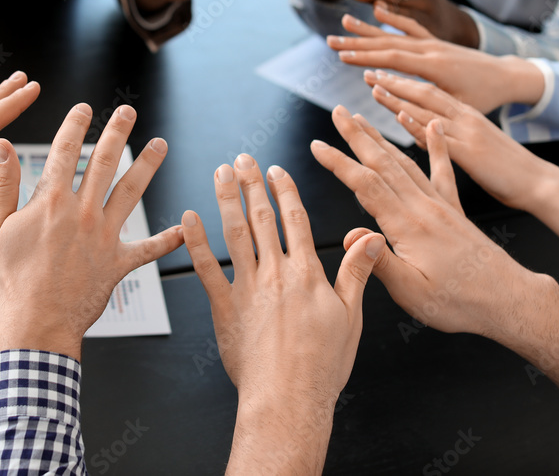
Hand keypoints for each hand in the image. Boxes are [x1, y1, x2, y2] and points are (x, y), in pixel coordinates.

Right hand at [0, 104, 183, 359]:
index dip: (75, 125)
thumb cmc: (9, 282)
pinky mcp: (118, 263)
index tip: (84, 108)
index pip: (64, 152)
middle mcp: (83, 213)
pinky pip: (148, 250)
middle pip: (104, 162)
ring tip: (160, 144)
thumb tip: (0, 145)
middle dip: (117, 132)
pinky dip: (167, 240)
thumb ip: (0, 185)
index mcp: (51, 202)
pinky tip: (184, 229)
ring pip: (131, 192)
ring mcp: (104, 237)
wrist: (35, 326)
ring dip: (147, 165)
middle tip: (128, 111)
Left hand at [181, 155, 379, 474]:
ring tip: (221, 173)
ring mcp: (247, 289)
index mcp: (307, 274)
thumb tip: (370, 237)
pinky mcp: (224, 307)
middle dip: (252, 185)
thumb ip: (357, 271)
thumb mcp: (351, 316)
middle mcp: (276, 274)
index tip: (276, 171)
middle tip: (243, 159)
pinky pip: (206, 268)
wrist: (288, 399)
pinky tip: (188, 219)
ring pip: (235, 234)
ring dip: (226, 200)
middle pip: (263, 218)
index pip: (295, 220)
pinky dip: (196, 241)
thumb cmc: (321, 366)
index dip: (285, 191)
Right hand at [310, 106, 540, 339]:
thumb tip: (351, 237)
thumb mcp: (411, 292)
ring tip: (365, 118)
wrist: (509, 300)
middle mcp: (424, 207)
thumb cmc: (459, 303)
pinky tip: (432, 126)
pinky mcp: (455, 210)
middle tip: (338, 112)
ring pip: (406, 162)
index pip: (366, 185)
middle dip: (357, 135)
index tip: (316, 145)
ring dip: (382, 137)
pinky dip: (437, 146)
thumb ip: (378, 262)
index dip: (338, 163)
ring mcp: (441, 205)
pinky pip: (443, 171)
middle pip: (383, 163)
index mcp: (408, 226)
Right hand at [331, 4, 544, 113]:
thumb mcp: (460, 108)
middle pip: (388, 44)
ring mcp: (434, 43)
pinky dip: (393, 18)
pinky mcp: (437, 41)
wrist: (509, 76)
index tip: (342, 58)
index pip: (394, 60)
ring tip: (344, 20)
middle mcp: (433, 50)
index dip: (367, 59)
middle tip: (331, 41)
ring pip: (395, 33)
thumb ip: (430, 109)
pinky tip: (377, 10)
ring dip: (368, 28)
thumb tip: (400, 114)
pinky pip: (411, 27)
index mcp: (436, 67)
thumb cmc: (485, 97)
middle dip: (358, 43)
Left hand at [364, 70, 553, 210]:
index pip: (430, 93)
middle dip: (395, 82)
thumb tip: (431, 132)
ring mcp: (468, 133)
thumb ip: (454, 136)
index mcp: (467, 115)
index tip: (382, 75)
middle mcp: (466, 118)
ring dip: (399, 98)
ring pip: (428, 109)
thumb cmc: (507, 168)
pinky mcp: (471, 152)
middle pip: (424, 93)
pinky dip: (419, 125)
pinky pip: (440, 136)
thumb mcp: (477, 145)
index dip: (404, 82)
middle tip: (370, 71)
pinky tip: (400, 116)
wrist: (539, 182)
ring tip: (374, 87)